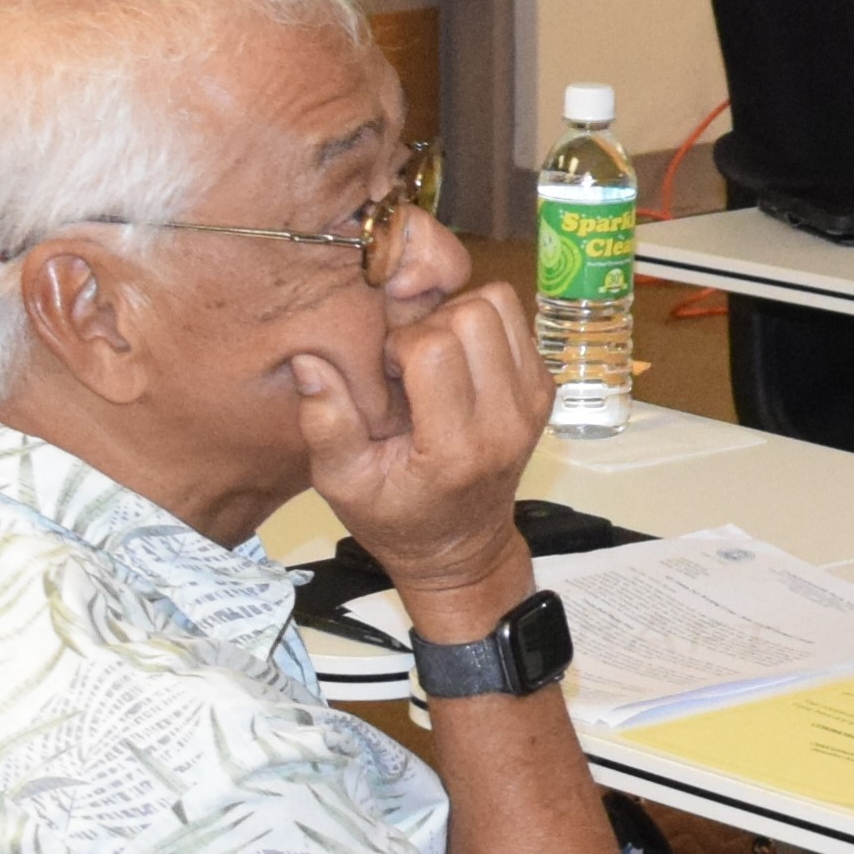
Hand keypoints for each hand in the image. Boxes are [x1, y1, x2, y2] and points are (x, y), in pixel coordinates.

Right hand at [290, 279, 549, 633]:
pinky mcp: (544, 389)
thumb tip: (308, 361)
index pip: (435, 349)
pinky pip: (516, 323)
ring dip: (459, 317)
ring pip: (500, 307)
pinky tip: (457, 361)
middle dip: (431, 323)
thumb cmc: (396, 518)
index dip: (399, 344)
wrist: (462, 546)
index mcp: (455, 449)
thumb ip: (324, 425)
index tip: (386, 373)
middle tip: (409, 359)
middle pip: (474, 316)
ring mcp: (532, 403)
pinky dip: (484, 328)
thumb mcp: (342, 484)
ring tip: (433, 355)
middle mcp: (506, 421)